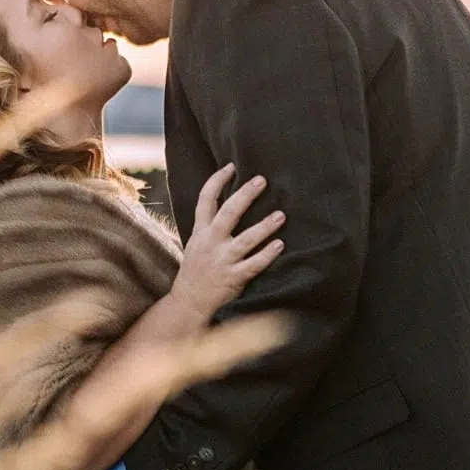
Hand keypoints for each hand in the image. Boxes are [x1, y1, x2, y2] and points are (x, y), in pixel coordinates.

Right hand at [168, 163, 284, 320]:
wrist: (188, 302)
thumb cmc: (196, 270)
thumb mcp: (195, 244)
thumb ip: (209, 226)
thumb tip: (231, 204)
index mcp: (200, 232)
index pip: (205, 200)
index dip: (217, 181)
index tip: (231, 166)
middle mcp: (210, 242)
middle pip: (228, 213)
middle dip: (245, 195)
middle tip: (261, 180)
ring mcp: (222, 260)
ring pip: (245, 239)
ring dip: (264, 226)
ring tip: (281, 215)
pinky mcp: (233, 277)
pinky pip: (253, 264)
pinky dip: (267, 254)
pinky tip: (280, 245)